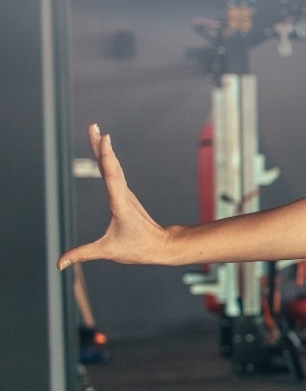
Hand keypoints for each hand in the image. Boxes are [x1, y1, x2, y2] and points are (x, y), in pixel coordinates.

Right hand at [58, 125, 169, 268]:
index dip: (107, 158)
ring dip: (103, 148)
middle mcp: (123, 194)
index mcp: (120, 204)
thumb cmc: (137, 248)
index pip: (112, 177)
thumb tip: (59, 264)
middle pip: (110, 165)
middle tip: (93, 127)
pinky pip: (113, 172)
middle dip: (100, 146)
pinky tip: (103, 149)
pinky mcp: (123, 195)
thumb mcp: (108, 252)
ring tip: (95, 130)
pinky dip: (107, 158)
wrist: (160, 246)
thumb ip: (82, 255)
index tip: (106, 139)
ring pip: (112, 166)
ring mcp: (124, 193)